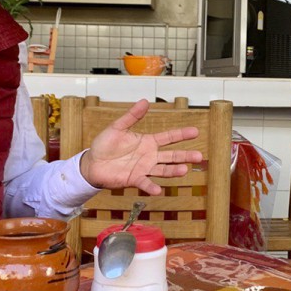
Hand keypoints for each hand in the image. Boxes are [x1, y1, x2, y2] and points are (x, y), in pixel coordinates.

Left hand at [79, 99, 202, 193]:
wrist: (92, 163)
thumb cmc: (104, 145)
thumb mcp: (117, 127)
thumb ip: (131, 116)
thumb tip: (144, 101)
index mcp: (147, 142)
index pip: (168, 137)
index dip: (181, 134)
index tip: (195, 131)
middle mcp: (149, 156)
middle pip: (171, 156)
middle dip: (185, 156)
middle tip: (199, 156)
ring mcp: (143, 168)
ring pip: (163, 170)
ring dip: (173, 171)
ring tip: (184, 170)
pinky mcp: (134, 179)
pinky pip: (145, 183)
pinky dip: (151, 187)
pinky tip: (158, 189)